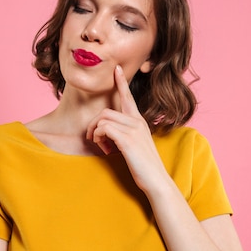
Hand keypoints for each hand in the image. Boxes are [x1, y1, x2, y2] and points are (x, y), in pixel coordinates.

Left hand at [86, 66, 169, 192]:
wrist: (157, 181)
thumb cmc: (144, 167)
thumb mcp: (135, 146)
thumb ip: (124, 135)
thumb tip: (107, 133)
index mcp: (139, 121)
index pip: (128, 97)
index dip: (121, 82)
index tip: (116, 69)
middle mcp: (137, 122)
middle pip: (106, 111)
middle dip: (94, 124)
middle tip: (94, 140)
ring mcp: (133, 129)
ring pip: (103, 119)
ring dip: (95, 133)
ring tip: (101, 147)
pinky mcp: (127, 139)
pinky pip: (104, 128)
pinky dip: (99, 138)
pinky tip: (105, 150)